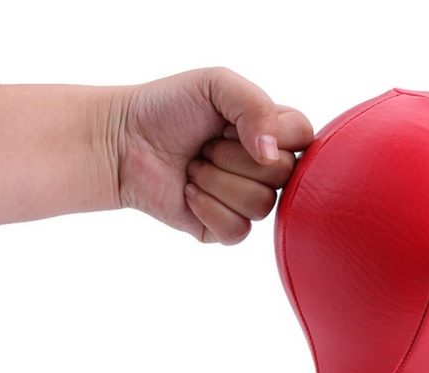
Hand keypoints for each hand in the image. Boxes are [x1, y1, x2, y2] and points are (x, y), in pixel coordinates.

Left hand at [116, 67, 313, 244]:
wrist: (124, 141)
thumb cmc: (168, 108)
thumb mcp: (216, 84)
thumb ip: (255, 105)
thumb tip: (271, 155)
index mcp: (272, 134)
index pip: (305, 138)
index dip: (272, 132)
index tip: (233, 122)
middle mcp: (265, 170)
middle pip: (283, 175)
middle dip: (234, 156)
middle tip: (206, 145)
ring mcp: (247, 202)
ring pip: (261, 206)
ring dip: (217, 181)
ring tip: (194, 167)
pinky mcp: (225, 230)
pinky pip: (238, 230)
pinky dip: (207, 208)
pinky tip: (188, 192)